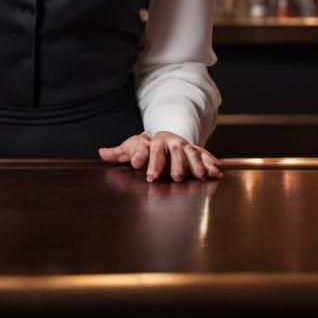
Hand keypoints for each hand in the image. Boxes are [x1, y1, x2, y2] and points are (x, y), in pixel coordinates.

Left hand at [99, 131, 222, 181]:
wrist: (167, 138)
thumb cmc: (147, 147)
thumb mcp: (131, 147)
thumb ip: (118, 152)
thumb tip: (101, 153)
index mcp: (155, 141)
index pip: (153, 150)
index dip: (151, 163)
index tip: (150, 177)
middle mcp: (172, 142)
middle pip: (175, 152)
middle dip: (176, 165)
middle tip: (176, 178)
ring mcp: (186, 147)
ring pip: (193, 154)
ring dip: (197, 165)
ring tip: (200, 176)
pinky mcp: (198, 152)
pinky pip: (206, 156)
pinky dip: (212, 163)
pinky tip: (217, 172)